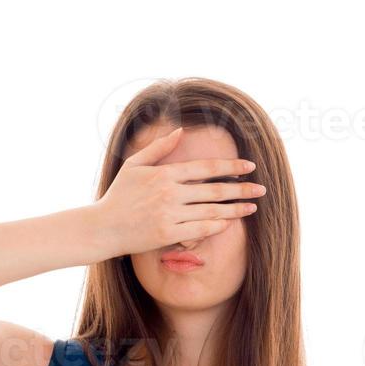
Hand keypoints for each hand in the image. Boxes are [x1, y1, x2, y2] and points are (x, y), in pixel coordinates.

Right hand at [90, 127, 264, 256]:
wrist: (103, 227)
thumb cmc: (119, 195)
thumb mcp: (134, 165)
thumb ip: (159, 148)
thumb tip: (180, 131)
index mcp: (164, 174)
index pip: (205, 167)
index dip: (230, 165)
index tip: (249, 166)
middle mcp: (169, 193)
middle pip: (214, 189)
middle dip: (242, 188)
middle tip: (262, 189)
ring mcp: (169, 215)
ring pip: (211, 211)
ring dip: (236, 209)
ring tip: (253, 207)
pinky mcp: (167, 234)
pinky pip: (199, 229)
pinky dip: (217, 225)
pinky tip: (231, 222)